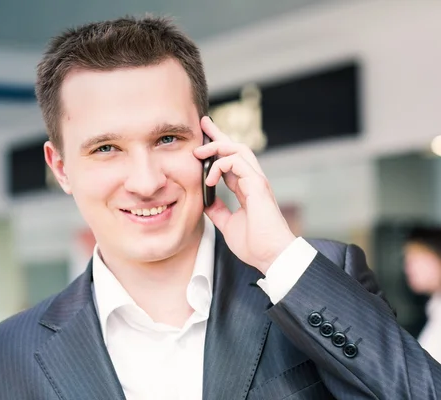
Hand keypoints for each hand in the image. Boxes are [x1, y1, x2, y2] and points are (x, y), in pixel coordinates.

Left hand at [194, 116, 295, 274]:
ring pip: (239, 149)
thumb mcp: (228, 224)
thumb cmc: (254, 244)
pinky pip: (238, 163)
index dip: (217, 148)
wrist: (270, 257)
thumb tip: (205, 202)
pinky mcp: (258, 186)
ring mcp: (257, 181)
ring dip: (217, 146)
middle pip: (236, 147)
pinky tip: (210, 179)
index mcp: (246, 188)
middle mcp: (252, 181)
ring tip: (199, 152)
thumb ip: (218, 210)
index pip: (230, 161)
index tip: (202, 140)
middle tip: (203, 123)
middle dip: (218, 134)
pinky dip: (221, 166)